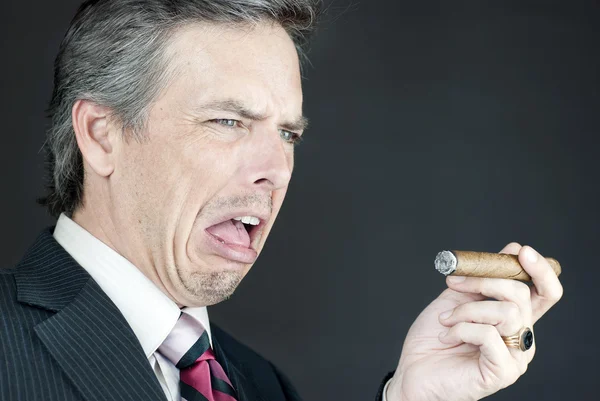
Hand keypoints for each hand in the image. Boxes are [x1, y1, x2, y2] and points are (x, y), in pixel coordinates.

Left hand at [386, 243, 562, 400]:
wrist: (413, 370)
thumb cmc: (434, 336)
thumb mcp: (456, 298)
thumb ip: (482, 278)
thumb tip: (511, 249)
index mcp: (514, 317)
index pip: (544, 292)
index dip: (540, 270)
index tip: (522, 251)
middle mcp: (520, 335)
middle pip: (521, 295)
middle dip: (484, 282)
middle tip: (454, 284)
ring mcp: (515, 356)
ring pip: (506, 313)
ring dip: (467, 310)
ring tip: (445, 320)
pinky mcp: (503, 372)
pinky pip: (489, 335)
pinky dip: (461, 329)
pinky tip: (446, 336)